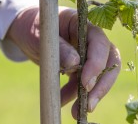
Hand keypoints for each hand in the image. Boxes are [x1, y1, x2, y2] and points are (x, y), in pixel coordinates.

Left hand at [6, 7, 120, 118]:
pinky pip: (82, 83)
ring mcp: (87, 54)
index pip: (100, 43)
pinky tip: (62, 102)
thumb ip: (58, 48)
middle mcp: (91, 39)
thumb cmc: (33, 27)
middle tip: (90, 104)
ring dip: (90, 95)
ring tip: (76, 112)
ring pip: (99, 75)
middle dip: (102, 84)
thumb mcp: (42, 36)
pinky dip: (74, 94)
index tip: (85, 83)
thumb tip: (75, 63)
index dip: (97, 63)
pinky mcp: (80, 67)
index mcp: (84, 25)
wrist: (28, 31)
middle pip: (109, 61)